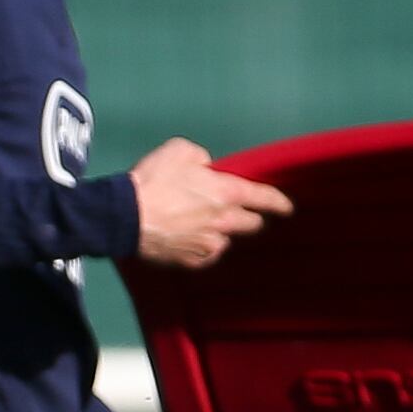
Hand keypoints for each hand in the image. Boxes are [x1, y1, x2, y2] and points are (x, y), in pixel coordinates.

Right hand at [128, 138, 292, 268]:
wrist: (124, 215)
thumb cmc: (154, 179)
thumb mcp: (179, 150)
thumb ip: (201, 158)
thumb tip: (206, 167)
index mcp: (226, 193)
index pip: (264, 198)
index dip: (279, 202)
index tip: (287, 208)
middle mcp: (224, 222)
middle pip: (251, 224)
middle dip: (249, 218)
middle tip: (238, 213)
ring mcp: (209, 245)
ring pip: (226, 240)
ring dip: (220, 233)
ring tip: (200, 226)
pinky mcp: (192, 261)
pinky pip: (206, 255)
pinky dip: (202, 248)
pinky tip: (186, 239)